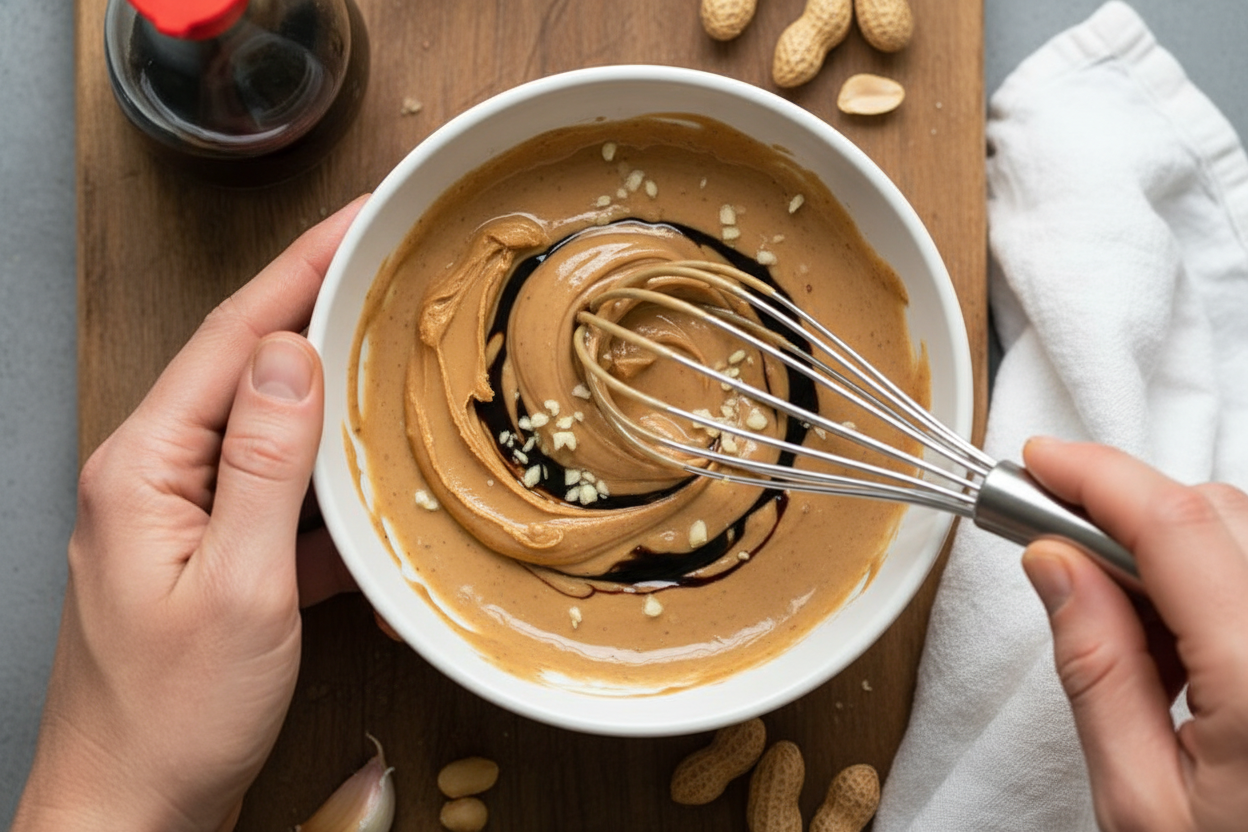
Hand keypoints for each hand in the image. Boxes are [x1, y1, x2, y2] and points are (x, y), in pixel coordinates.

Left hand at [11, 196, 365, 831]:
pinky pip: (274, 494)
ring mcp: (179, 515)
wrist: (127, 815)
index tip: (362, 218)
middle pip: (249, 368)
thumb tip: (294, 358)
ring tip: (396, 362)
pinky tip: (370, 491)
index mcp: (145, 465)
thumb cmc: (172, 719)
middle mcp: (153, 475)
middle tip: (392, 270)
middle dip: (322, 312)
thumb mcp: (238, 588)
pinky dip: (325, 483)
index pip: (236, 337)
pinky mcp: (206, 555)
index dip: (304, 268)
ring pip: (269, 430)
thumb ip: (265, 465)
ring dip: (332, 398)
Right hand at [1020, 437, 1247, 831]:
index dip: (1096, 475)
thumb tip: (1053, 564)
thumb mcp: (1143, 802)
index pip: (1174, 525)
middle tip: (1056, 550)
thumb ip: (1097, 669)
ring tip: (1126, 623)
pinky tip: (1184, 643)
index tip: (1038, 461)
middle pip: (1217, 513)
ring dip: (1171, 547)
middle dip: (1125, 510)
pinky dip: (1214, 581)